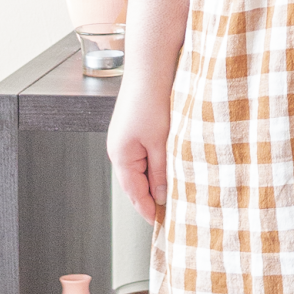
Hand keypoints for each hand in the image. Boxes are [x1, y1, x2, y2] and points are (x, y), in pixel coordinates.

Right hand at [107, 62, 175, 224]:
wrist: (151, 68)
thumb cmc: (152, 101)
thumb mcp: (160, 142)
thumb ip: (161, 171)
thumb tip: (161, 195)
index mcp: (121, 156)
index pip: (134, 194)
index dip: (148, 210)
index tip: (161, 224)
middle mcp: (119, 149)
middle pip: (135, 183)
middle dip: (151, 198)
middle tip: (170, 213)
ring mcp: (126, 138)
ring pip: (141, 169)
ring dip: (155, 180)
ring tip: (173, 193)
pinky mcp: (135, 128)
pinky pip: (144, 155)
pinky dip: (155, 164)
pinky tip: (169, 166)